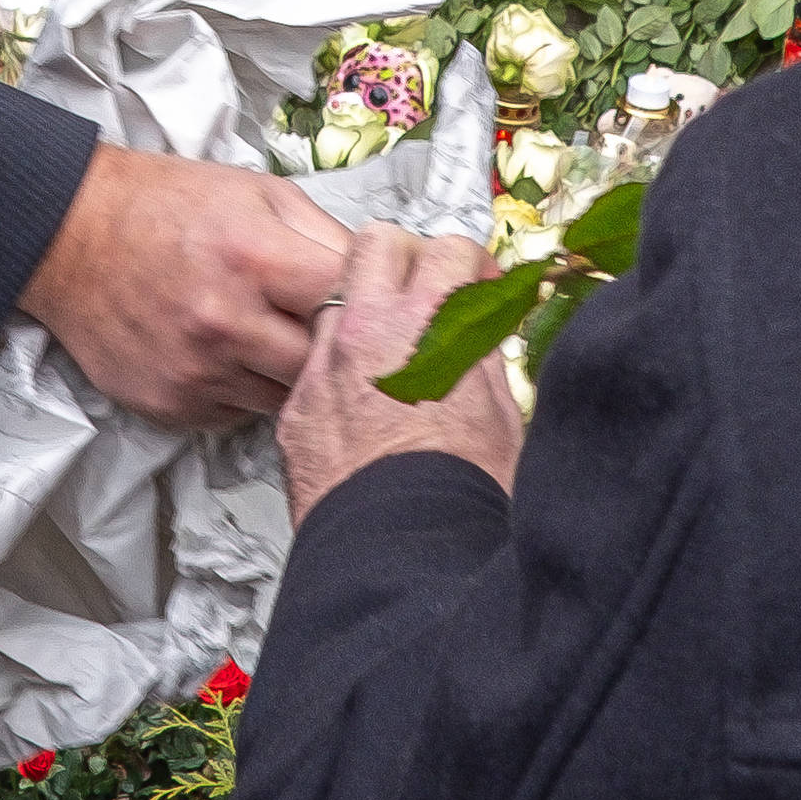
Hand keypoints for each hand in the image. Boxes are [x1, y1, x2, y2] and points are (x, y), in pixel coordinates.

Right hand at [21, 145, 351, 426]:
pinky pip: (237, 413)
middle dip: (332, 347)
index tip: (370, 301)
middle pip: (325, 365)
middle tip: (317, 324)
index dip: (369, 302)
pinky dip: (242, 388)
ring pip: (285, 398)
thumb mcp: (258, 192)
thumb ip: (325, 235)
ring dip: (287, 372)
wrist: (70, 236)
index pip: (351, 302)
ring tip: (266, 332)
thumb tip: (380, 277)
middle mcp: (225, 322)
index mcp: (254, 257)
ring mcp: (196, 372)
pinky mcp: (171, 405)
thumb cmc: (167, 205)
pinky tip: (225, 352)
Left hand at [278, 222, 522, 521]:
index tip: (476, 287)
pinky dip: (334, 369)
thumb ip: (484, 359)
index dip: (470, 266)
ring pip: (332, 298)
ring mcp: (324, 366)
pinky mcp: (296, 407)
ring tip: (388, 348)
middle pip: (378, 243)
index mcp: (432, 323)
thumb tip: (483, 339)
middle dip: (406, 258)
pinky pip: (311, 363)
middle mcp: (368, 331)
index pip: (449, 249)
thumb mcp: (504, 417)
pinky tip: (359, 403)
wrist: (404, 556)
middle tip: (426, 290)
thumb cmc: (459, 499)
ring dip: (361, 309)